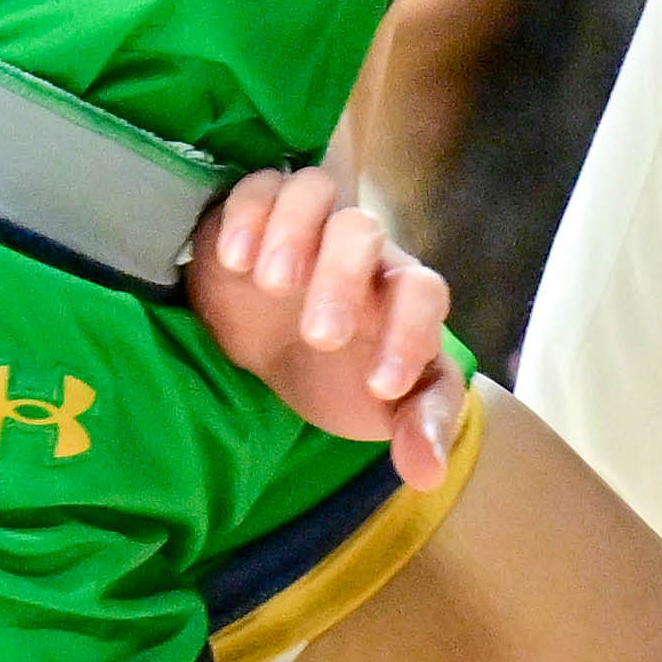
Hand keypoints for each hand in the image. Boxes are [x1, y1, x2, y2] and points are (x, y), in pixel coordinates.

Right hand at [186, 166, 465, 491]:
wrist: (285, 351)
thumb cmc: (344, 376)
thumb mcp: (381, 409)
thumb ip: (416, 429)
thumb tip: (428, 475)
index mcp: (401, 295)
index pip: (424, 293)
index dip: (409, 335)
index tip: (381, 387)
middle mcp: (360, 251)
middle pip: (364, 234)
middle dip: (342, 281)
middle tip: (321, 338)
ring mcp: (310, 225)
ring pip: (316, 193)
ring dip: (295, 231)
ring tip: (271, 284)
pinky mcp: (258, 214)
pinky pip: (261, 186)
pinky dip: (248, 212)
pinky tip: (232, 260)